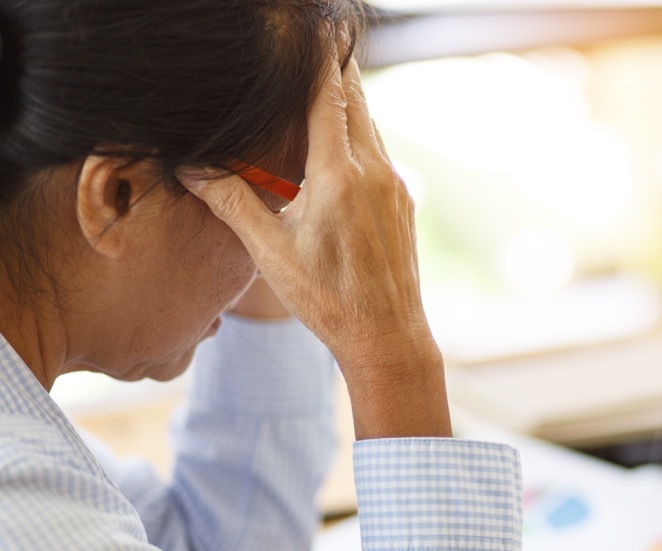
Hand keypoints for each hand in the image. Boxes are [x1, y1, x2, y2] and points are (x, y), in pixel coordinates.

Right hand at [181, 58, 449, 439]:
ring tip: (325, 86)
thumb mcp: (269, 250)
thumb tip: (189, 167)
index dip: (317, 62)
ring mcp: (394, 188)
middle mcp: (374, 173)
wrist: (387, 337)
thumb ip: (231, 200)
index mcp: (339, 175)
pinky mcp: (402, 204)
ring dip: (347, 105)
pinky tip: (342, 144)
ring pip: (370, 129)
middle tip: (320, 44)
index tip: (314, 32)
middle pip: (354, 103)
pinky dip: (359, 137)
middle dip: (335, 72)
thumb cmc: (328, 300)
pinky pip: (379, 155)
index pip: (326, 98)